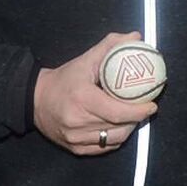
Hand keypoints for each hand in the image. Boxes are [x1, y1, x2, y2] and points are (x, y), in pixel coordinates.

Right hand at [33, 31, 157, 154]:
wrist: (34, 100)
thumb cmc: (63, 80)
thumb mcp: (85, 60)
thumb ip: (110, 46)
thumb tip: (135, 36)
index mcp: (82, 99)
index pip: (117, 111)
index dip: (138, 111)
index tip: (152, 105)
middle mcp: (77, 122)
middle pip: (118, 126)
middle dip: (136, 118)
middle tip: (144, 108)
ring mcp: (76, 138)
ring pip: (113, 138)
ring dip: (128, 128)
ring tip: (132, 116)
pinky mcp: (75, 149)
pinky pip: (104, 147)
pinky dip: (115, 137)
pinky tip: (118, 126)